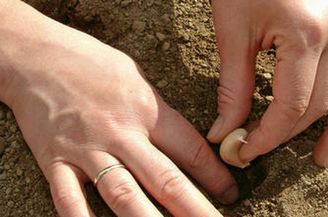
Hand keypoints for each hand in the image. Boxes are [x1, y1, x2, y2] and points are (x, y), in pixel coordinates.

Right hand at [0, 1, 237, 215]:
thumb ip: (160, 113)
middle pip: (165, 178)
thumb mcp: (138, 79)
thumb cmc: (93, 63)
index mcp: (147, 111)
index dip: (215, 175)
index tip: (231, 193)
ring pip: (124, 194)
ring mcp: (89, 150)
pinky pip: (70, 199)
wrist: (38, 56)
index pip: (190, 150)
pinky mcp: (56, 160)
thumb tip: (185, 141)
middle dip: (195, 207)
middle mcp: (122, 134)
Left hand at [207, 0, 327, 166]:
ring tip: (323, 155)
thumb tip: (223, 132)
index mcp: (305, 35)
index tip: (245, 151)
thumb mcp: (232, 33)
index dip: (267, 136)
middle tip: (264, 147)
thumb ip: (232, 87)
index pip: (292, 106)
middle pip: (320, 102)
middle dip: (289, 132)